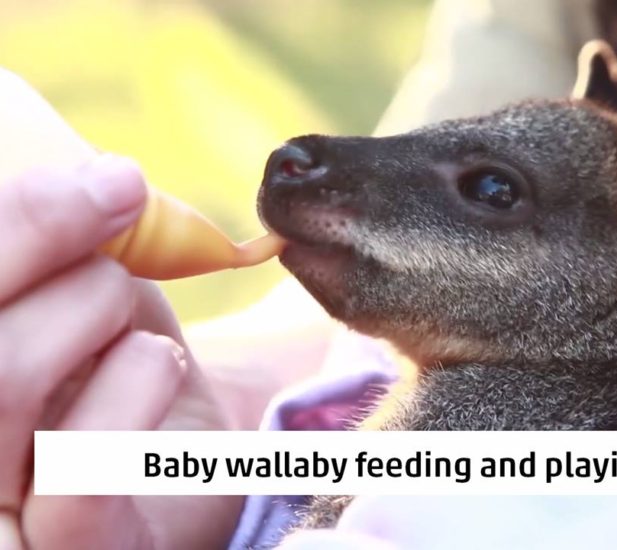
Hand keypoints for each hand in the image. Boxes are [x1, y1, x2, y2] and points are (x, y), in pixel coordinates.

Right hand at [0, 157, 241, 549]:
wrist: (187, 457)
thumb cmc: (113, 363)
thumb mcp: (80, 288)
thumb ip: (58, 244)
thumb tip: (96, 178)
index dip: (16, 219)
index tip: (110, 177)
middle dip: (46, 242)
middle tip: (126, 207)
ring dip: (95, 312)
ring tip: (143, 314)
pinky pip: (78, 480)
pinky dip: (136, 387)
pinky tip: (165, 363)